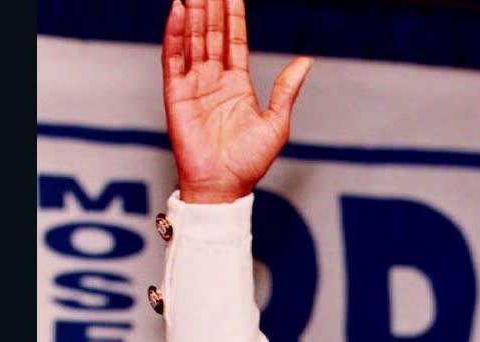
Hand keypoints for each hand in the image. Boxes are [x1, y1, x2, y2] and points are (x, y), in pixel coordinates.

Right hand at [162, 0, 312, 203]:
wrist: (223, 185)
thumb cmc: (250, 162)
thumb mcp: (277, 122)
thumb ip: (287, 89)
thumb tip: (306, 60)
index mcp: (238, 85)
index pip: (234, 42)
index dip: (233, 18)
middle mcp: (214, 81)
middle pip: (211, 35)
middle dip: (211, 9)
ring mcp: (194, 85)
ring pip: (192, 40)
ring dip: (192, 14)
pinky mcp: (176, 94)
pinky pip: (173, 58)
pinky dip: (173, 34)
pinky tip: (177, 11)